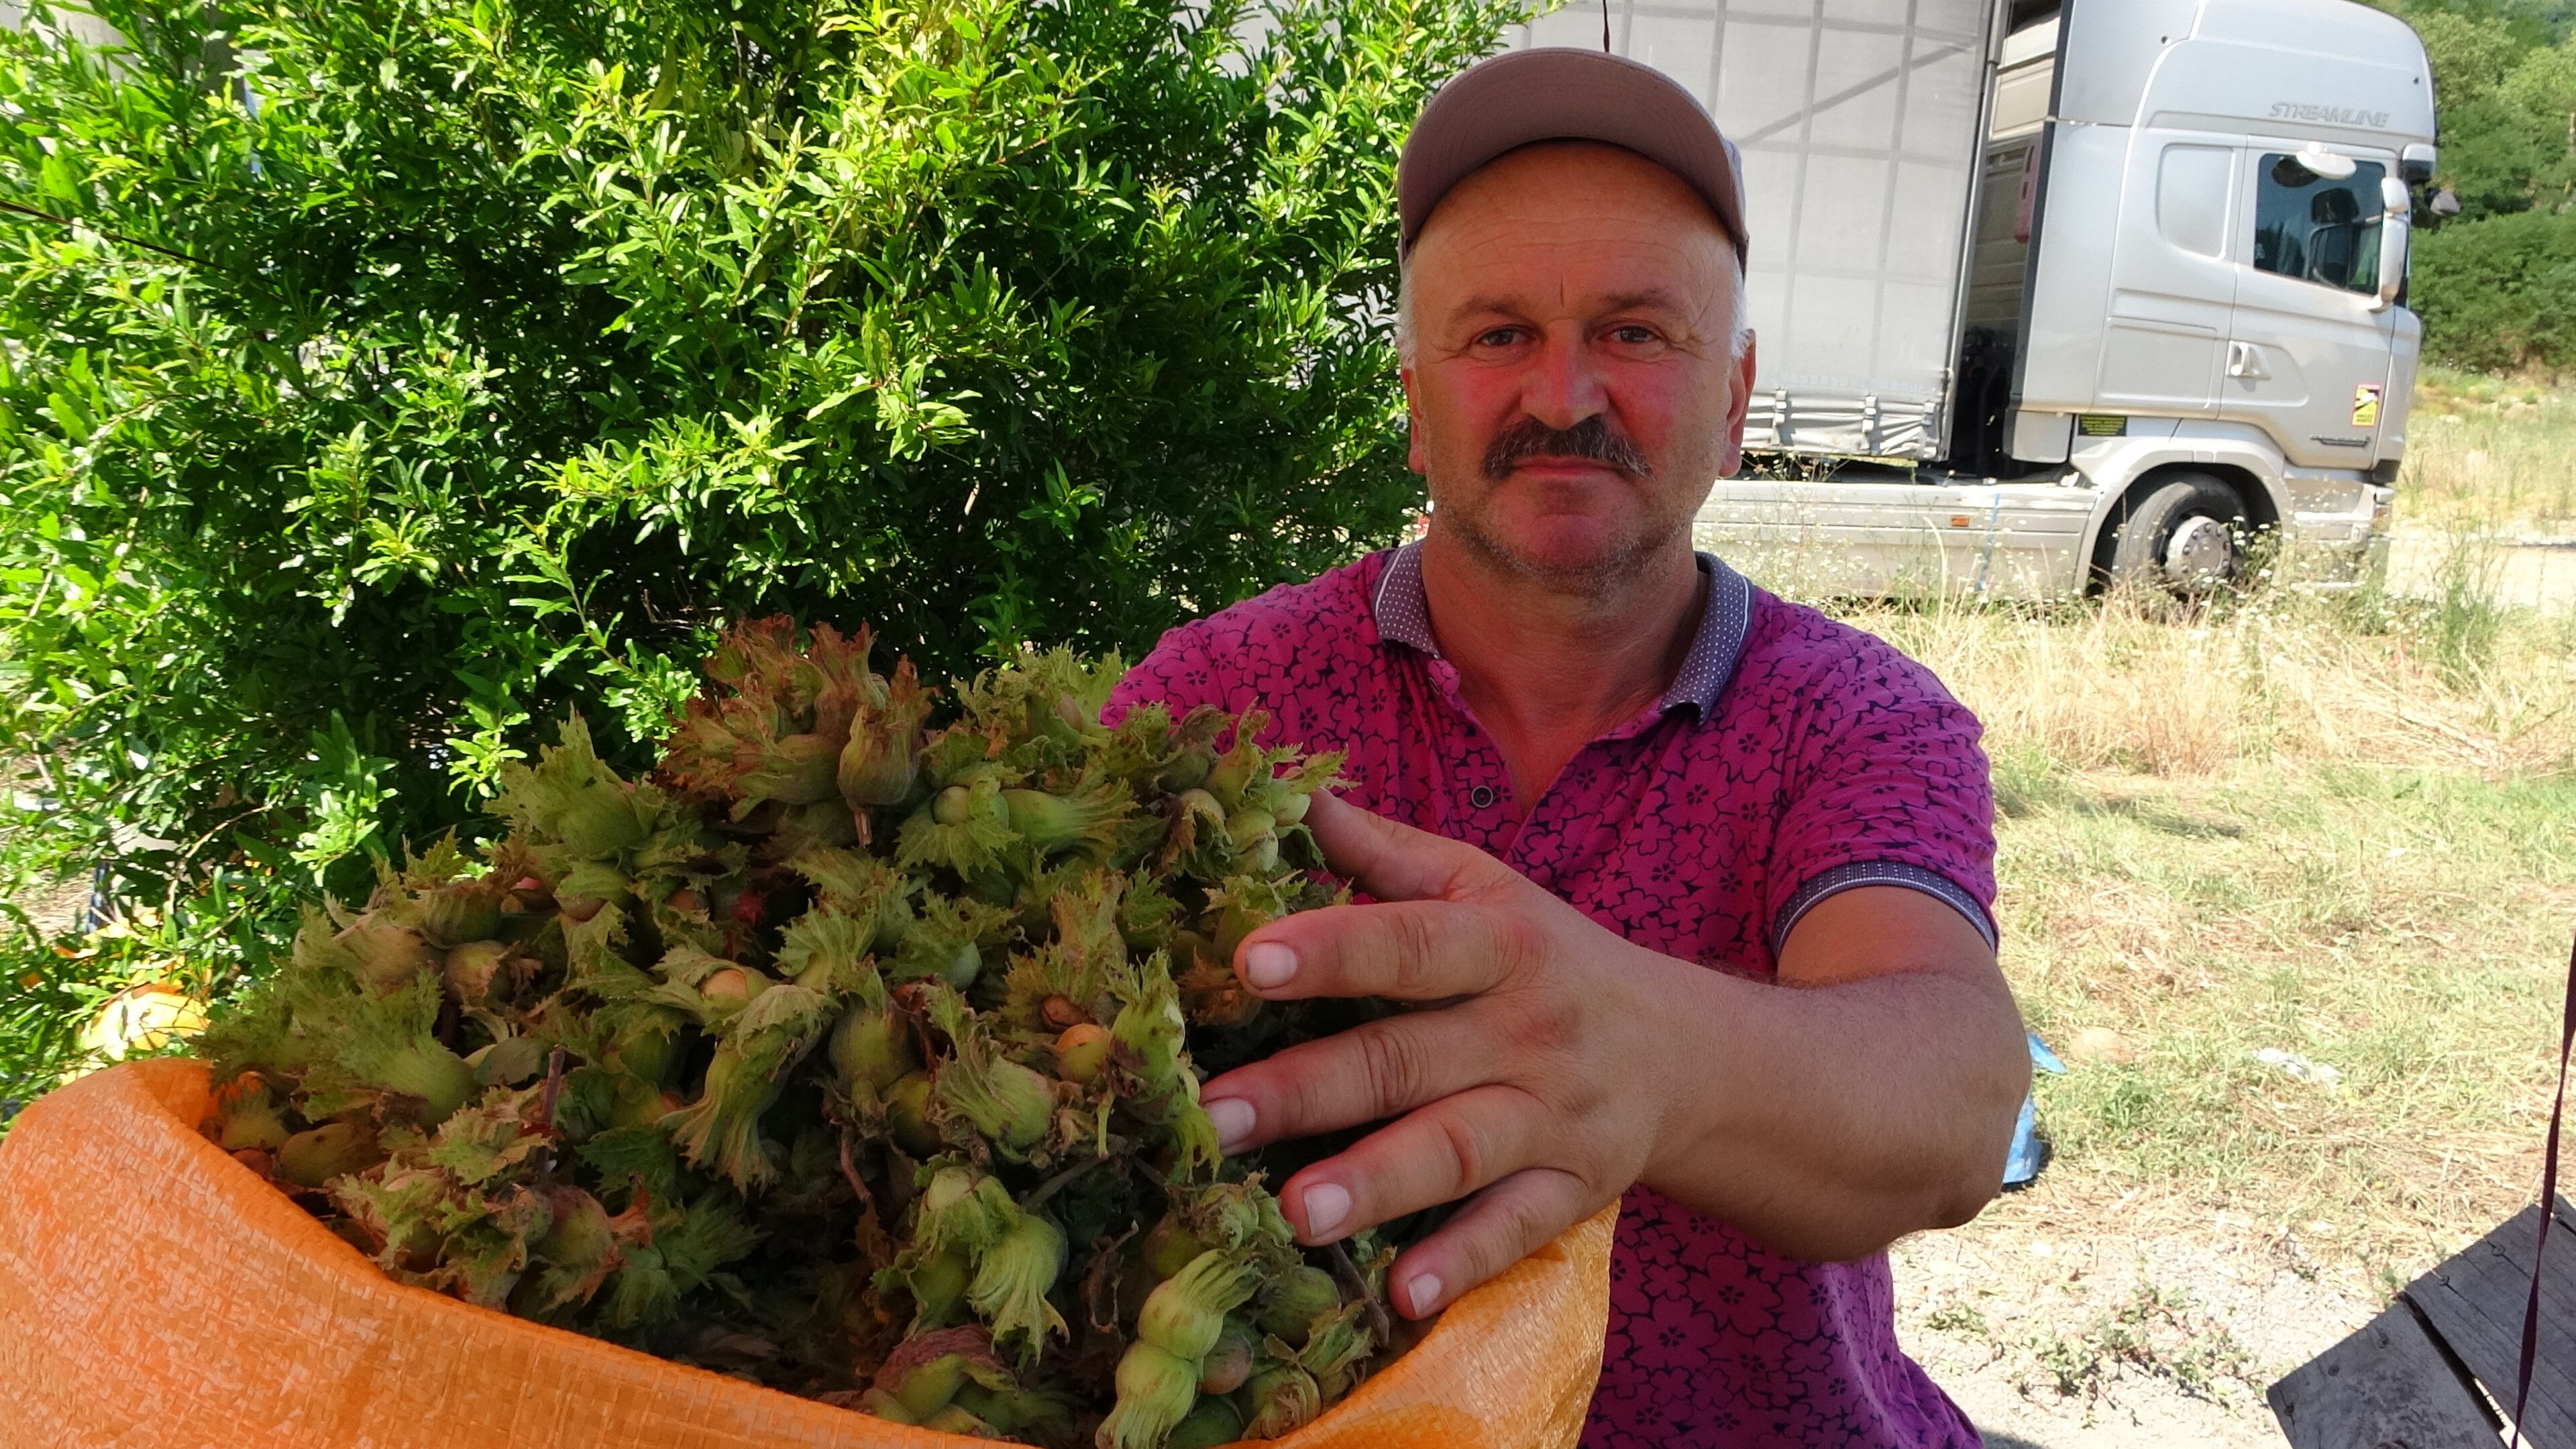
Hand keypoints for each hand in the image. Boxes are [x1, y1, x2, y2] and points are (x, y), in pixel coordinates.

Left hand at [1197, 790, 1693, 1318]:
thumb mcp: (1483, 889)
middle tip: (1211, 1116)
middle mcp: (1526, 1030)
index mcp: (1497, 942)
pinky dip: (1462, 1263)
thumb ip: (1386, 854)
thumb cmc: (1547, 960)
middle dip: (1306, 1089)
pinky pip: (1515, 1231)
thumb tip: (1290, 794)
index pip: (1408, 942)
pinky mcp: (1572, 1191)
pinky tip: (1402, 1296)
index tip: (1250, 962)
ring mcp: (1552, 1117)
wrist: (1686, 1053)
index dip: (1332, 950)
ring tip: (1293, 1211)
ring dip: (1375, 1183)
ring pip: (1456, 1151)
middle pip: (1406, 1059)